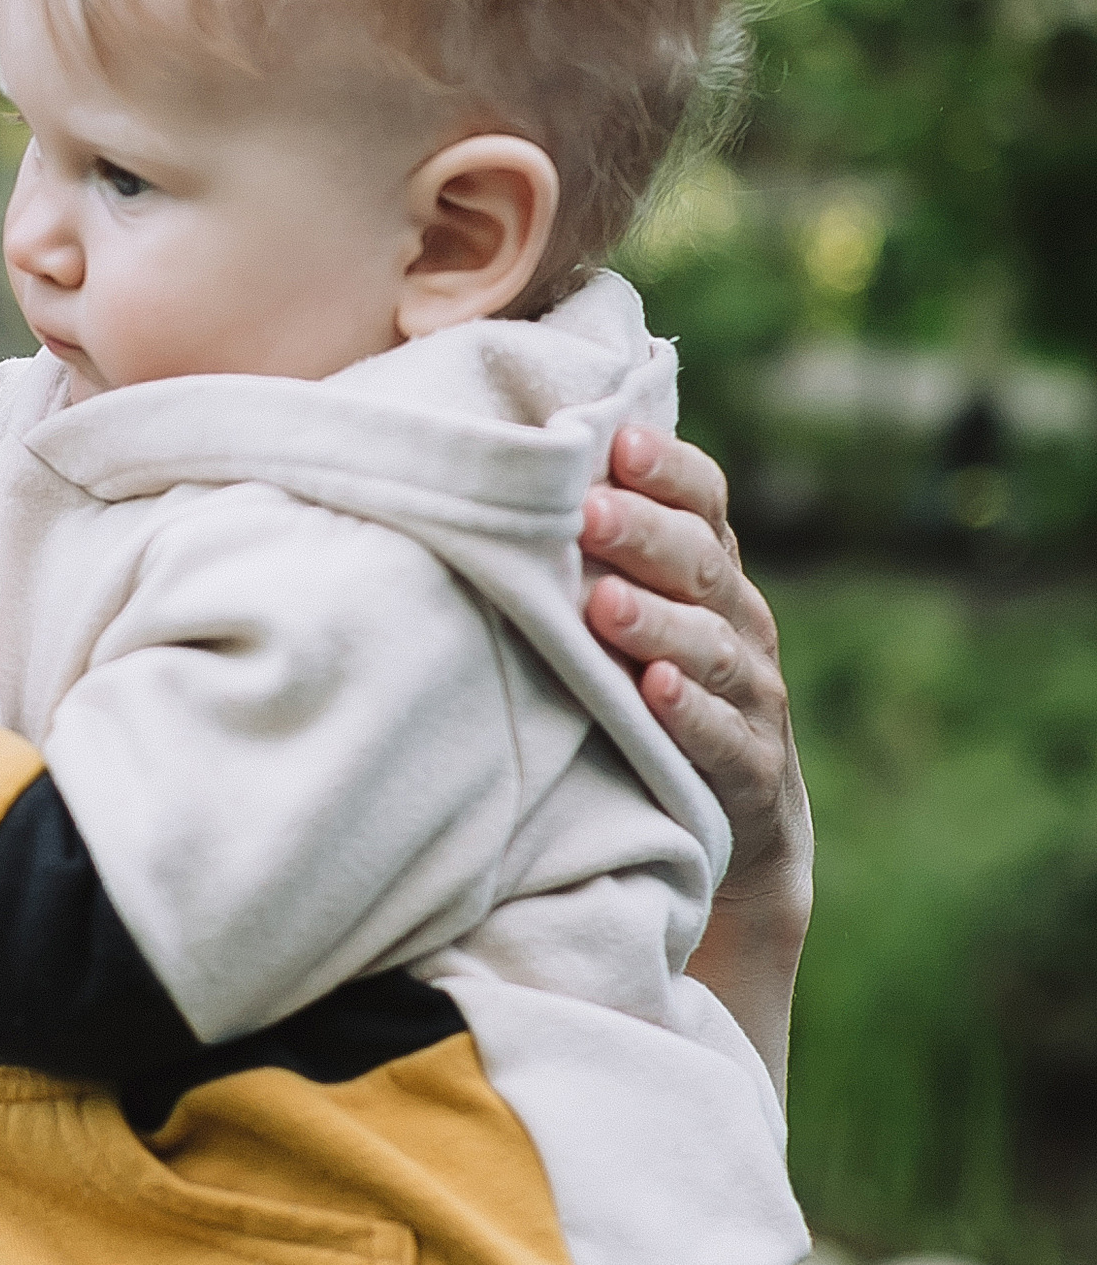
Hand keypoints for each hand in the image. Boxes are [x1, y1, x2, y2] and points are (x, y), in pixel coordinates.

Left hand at [581, 425, 811, 926]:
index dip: (670, 469)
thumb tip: (510, 471)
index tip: (617, 439)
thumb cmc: (651, 694)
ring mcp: (754, 698)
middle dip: (646, 535)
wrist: (736, 826)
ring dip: (658, 623)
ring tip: (604, 605)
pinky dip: (691, 715)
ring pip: (712, 648)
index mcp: (712, 575)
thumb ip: (600, 556)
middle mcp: (741, 623)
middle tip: (589, 512)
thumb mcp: (638, 618)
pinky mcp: (752, 773)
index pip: (706, 502)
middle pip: (702, 565)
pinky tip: (654, 691)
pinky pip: (724, 739)